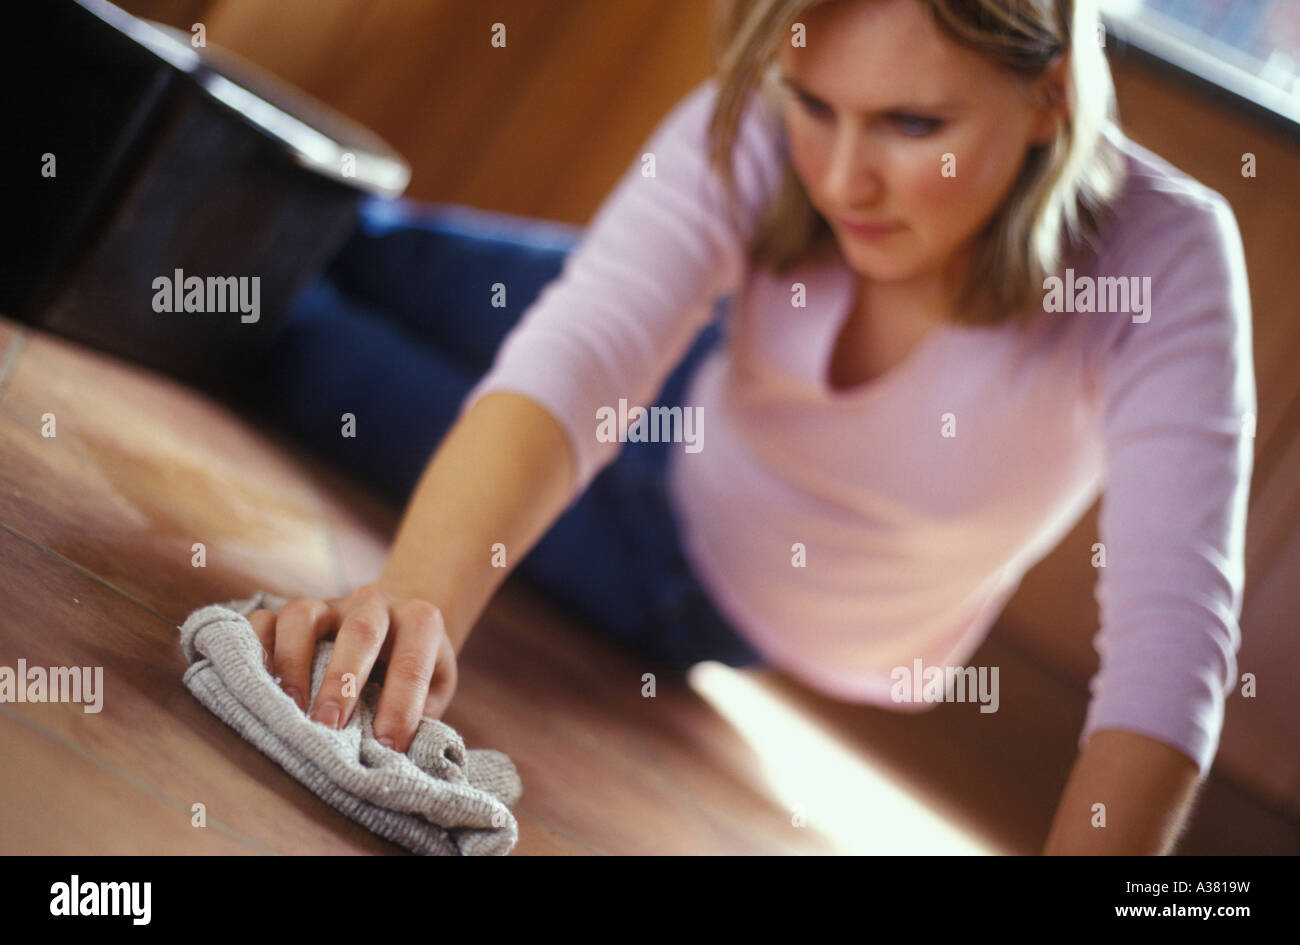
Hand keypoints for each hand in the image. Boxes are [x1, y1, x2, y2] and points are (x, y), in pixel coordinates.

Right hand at [245, 582, 457, 751]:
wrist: (397, 628)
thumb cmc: (410, 673)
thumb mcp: (432, 691)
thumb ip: (418, 715)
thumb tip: (391, 754)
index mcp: (418, 622)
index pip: (412, 661)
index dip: (402, 705)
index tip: (389, 746)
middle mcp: (374, 603)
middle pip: (360, 630)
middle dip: (343, 682)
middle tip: (330, 726)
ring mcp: (329, 604)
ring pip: (303, 616)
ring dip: (294, 663)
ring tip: (291, 709)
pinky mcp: (293, 612)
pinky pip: (263, 620)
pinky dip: (254, 648)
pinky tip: (253, 685)